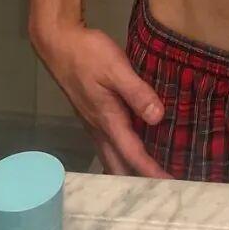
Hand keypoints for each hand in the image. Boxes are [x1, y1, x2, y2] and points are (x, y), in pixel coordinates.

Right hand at [33, 24, 169, 176]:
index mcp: (107, 119)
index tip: (168, 183)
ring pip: (110, 155)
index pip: (132, 152)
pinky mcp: (91, 113)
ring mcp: (92, 122)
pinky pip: (107, 143)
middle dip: (138, 178)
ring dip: (127, 168)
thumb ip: (137, 92)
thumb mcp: (116, 69)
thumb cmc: (89, 55)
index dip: (150, 169)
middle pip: (118, 163)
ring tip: (148, 174)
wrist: (60, 44)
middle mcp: (98, 127)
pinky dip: (120, 153)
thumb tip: (158, 118)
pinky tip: (130, 145)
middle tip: (160, 185)